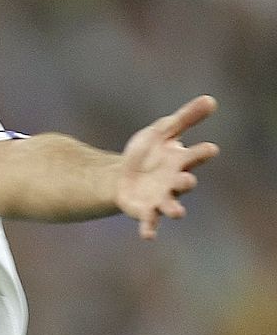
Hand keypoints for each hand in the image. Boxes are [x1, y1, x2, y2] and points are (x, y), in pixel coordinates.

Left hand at [117, 94, 218, 238]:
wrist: (122, 174)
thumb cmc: (148, 152)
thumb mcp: (163, 131)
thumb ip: (185, 118)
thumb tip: (211, 99)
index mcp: (181, 160)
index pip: (196, 156)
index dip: (202, 153)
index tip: (208, 149)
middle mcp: (175, 181)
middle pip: (185, 183)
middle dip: (186, 182)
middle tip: (187, 180)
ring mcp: (161, 197)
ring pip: (171, 205)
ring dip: (173, 209)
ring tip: (177, 213)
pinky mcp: (145, 210)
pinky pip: (149, 222)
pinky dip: (149, 228)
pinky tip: (148, 235)